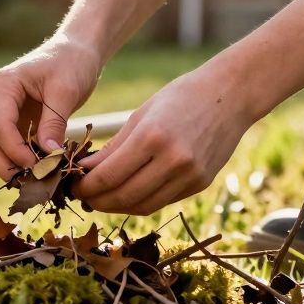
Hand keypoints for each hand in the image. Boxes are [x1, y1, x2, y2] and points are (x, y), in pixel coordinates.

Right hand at [0, 36, 102, 180]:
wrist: (73, 53)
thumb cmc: (71, 64)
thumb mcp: (66, 91)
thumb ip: (54, 122)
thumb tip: (48, 156)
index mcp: (3, 85)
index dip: (16, 152)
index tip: (39, 168)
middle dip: (6, 166)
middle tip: (34, 183)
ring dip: (9, 167)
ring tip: (37, 180)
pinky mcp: (6, 122)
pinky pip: (3, 147)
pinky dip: (16, 162)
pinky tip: (37, 171)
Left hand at [73, 63, 255, 214]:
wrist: (230, 96)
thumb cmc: (180, 97)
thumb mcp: (141, 114)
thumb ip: (113, 147)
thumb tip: (85, 171)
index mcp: (152, 136)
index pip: (108, 176)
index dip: (86, 186)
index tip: (73, 185)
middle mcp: (173, 160)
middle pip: (124, 196)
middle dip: (98, 201)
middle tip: (83, 197)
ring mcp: (189, 175)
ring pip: (143, 206)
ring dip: (117, 207)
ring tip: (102, 199)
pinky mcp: (200, 184)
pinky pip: (162, 201)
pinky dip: (140, 202)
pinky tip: (127, 194)